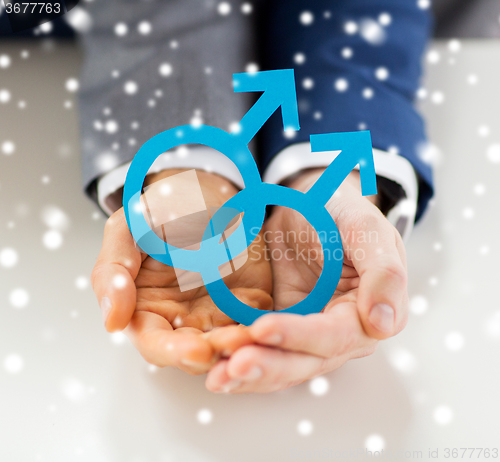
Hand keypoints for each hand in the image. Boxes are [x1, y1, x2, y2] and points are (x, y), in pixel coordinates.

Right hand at [91, 169, 271, 374]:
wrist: (208, 192)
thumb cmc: (163, 210)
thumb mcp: (129, 230)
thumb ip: (113, 270)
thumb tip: (112, 322)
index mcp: (147, 308)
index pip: (154, 342)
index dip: (172, 351)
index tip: (197, 351)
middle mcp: (182, 320)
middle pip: (195, 352)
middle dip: (215, 353)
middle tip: (233, 346)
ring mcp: (217, 314)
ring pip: (228, 344)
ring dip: (242, 346)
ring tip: (256, 338)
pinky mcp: (248, 305)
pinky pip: (256, 324)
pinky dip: (265, 330)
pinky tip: (274, 327)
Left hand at [205, 170, 408, 392]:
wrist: (308, 206)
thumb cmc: (339, 211)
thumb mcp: (365, 227)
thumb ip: (383, 271)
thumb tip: (384, 325)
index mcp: (367, 312)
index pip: (335, 336)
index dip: (300, 336)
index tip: (263, 328)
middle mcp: (340, 334)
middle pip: (305, 361)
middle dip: (269, 365)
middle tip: (234, 366)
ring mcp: (307, 335)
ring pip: (281, 365)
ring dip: (250, 374)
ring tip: (218, 378)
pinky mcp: (280, 330)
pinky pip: (262, 352)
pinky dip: (240, 360)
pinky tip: (216, 369)